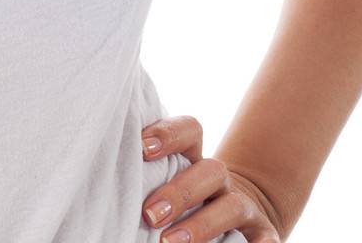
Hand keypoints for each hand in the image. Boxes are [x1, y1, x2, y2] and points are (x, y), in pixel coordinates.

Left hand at [140, 115, 284, 241]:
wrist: (241, 216)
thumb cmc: (185, 202)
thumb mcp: (167, 182)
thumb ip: (144, 175)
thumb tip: (94, 179)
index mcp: (195, 159)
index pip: (190, 130)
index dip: (168, 134)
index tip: (141, 147)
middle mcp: (221, 178)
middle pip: (209, 170)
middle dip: (179, 191)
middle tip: (148, 214)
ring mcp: (243, 206)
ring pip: (231, 206)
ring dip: (202, 224)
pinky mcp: (262, 233)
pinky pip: (266, 238)